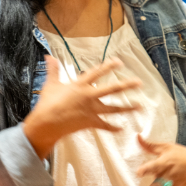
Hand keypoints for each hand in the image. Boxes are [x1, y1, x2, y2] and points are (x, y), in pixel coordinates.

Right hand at [24, 56, 141, 159]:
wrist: (46, 124)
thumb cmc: (47, 103)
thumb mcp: (51, 84)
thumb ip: (53, 70)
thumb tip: (48, 56)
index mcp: (80, 85)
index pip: (97, 72)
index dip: (109, 66)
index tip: (119, 62)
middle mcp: (89, 96)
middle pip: (112, 89)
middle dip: (127, 85)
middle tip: (139, 82)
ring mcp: (91, 110)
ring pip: (113, 109)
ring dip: (127, 108)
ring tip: (139, 106)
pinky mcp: (90, 123)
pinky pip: (104, 126)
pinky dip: (113, 128)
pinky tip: (121, 129)